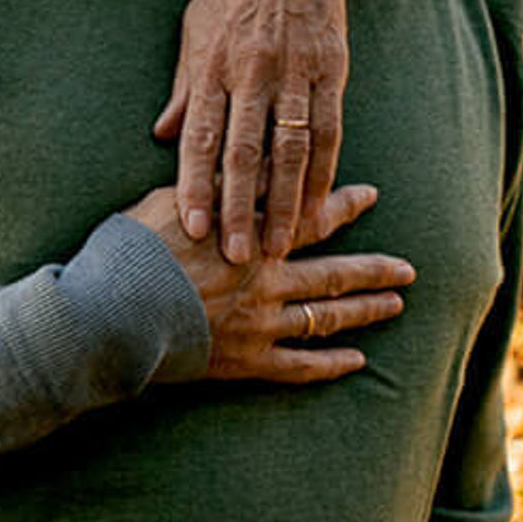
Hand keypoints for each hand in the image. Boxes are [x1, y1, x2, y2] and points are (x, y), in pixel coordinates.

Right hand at [127, 184, 412, 382]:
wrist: (114, 309)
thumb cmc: (133, 249)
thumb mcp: (170, 200)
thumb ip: (210, 182)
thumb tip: (236, 155)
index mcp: (248, 235)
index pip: (305, 215)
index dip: (340, 205)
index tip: (371, 196)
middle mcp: (265, 277)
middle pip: (332, 272)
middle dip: (373, 268)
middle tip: (409, 268)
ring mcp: (259, 322)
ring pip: (325, 316)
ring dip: (364, 311)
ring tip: (395, 306)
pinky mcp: (245, 360)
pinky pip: (300, 366)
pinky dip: (330, 363)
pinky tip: (357, 362)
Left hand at [154, 0, 347, 262]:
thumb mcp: (193, 30)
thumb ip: (184, 86)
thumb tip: (164, 135)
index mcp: (212, 64)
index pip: (200, 137)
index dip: (196, 186)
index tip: (192, 229)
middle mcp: (252, 72)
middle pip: (243, 152)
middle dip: (239, 208)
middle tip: (235, 257)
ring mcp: (294, 72)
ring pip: (289, 149)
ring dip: (285, 203)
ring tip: (280, 247)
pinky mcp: (332, 70)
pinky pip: (329, 130)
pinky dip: (325, 172)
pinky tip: (321, 205)